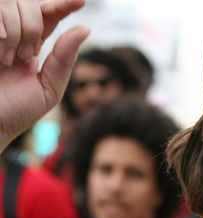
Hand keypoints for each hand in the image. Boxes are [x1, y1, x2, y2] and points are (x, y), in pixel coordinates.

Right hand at [0, 0, 88, 150]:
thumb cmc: (15, 112)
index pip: (48, 14)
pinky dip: (2, 29)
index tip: (79, 1)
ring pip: (9, 4)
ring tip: (6, 59)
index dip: (63, 5)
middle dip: (31, 26)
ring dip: (14, 30)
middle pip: (29, 5)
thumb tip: (84, 28)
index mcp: (30, 45)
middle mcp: (10, 33)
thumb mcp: (48, 89)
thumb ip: (64, 59)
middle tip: (25, 56)